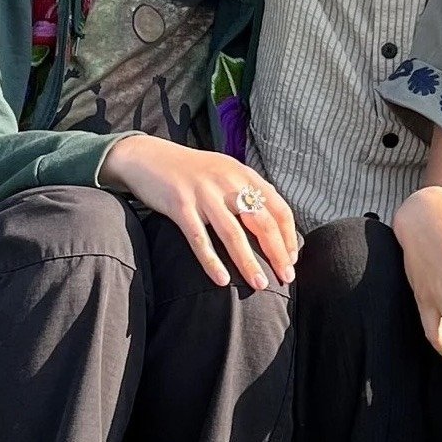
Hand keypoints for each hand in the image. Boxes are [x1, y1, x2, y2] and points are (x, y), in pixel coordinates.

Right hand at [103, 139, 297, 290]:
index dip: (288, 235)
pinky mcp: (180, 206)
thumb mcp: (225, 172)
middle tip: (286, 277)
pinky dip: (211, 261)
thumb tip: (273, 222)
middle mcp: (227, 182)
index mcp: (243, 174)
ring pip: (233, 234)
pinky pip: (199, 239)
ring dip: (248, 263)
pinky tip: (222, 280)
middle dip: (277, 253)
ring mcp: (203, 194)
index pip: (278, 207)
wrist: (149, 157)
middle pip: (261, 222)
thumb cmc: (191, 171)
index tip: (292, 258)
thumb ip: (248, 190)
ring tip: (260, 284)